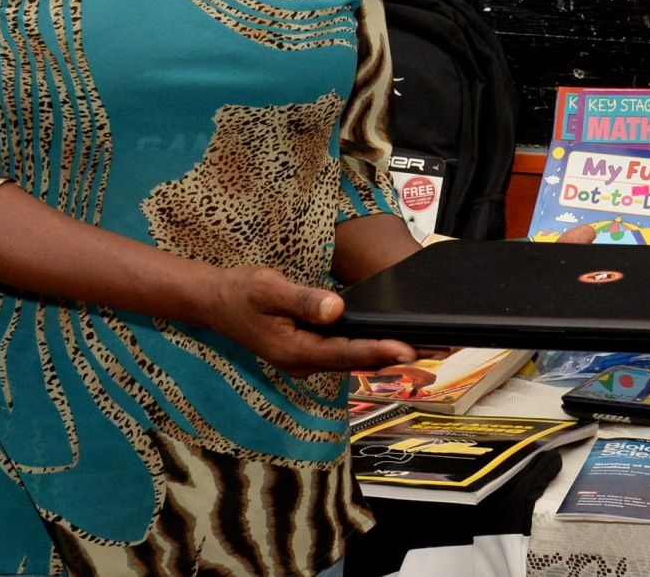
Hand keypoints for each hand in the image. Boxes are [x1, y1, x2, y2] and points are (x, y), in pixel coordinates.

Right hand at [196, 265, 415, 374]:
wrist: (215, 301)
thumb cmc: (240, 292)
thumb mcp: (268, 288)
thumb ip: (302, 299)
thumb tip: (336, 308)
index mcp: (294, 350)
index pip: (345, 353)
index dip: (378, 351)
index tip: (408, 348)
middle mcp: (303, 361)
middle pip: (355, 360)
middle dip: (392, 355)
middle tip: (434, 350)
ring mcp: (305, 358)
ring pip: (351, 358)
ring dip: (384, 353)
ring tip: (424, 346)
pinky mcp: (307, 349)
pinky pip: (343, 351)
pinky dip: (366, 346)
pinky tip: (388, 339)